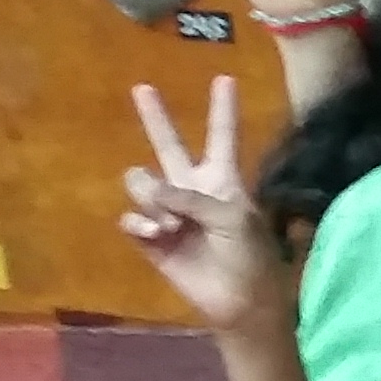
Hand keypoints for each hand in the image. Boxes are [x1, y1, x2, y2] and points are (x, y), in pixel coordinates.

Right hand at [117, 79, 285, 335]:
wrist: (239, 301)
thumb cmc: (249, 255)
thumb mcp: (231, 218)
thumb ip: (192, 197)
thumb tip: (147, 185)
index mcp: (223, 179)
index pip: (223, 136)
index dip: (224, 109)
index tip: (226, 79)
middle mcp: (193, 189)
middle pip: (170, 146)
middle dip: (156, 118)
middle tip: (142, 87)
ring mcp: (169, 212)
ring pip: (141, 182)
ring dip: (150, 197)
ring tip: (170, 223)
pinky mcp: (151, 238)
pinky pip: (132, 219)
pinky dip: (141, 223)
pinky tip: (158, 233)